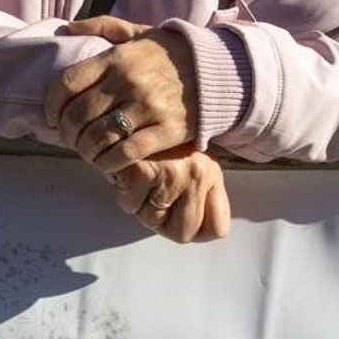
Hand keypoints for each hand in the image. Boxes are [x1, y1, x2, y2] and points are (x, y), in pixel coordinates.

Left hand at [45, 16, 198, 171]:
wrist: (218, 71)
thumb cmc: (170, 52)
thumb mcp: (137, 32)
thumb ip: (102, 26)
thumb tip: (68, 28)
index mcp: (116, 58)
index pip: (66, 84)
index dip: (51, 105)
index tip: (52, 116)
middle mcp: (128, 82)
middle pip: (78, 115)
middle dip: (66, 133)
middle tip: (69, 139)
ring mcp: (148, 107)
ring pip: (98, 138)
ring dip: (85, 150)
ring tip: (86, 152)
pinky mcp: (166, 131)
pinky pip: (126, 154)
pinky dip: (108, 163)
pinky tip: (105, 163)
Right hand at [106, 143, 230, 242]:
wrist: (130, 104)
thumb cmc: (157, 134)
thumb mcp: (190, 158)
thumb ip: (198, 193)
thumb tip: (199, 230)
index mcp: (211, 172)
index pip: (217, 228)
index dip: (196, 229)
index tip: (181, 218)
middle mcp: (197, 174)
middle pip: (182, 233)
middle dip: (164, 221)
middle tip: (152, 197)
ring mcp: (172, 173)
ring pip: (150, 220)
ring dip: (139, 204)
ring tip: (138, 177)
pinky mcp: (142, 171)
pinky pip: (129, 204)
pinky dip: (121, 190)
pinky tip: (125, 169)